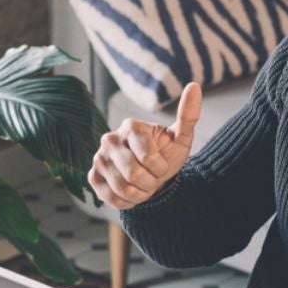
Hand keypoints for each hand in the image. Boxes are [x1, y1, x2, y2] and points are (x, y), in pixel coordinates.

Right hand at [89, 82, 202, 209]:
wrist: (152, 174)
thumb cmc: (166, 153)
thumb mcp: (181, 137)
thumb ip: (188, 115)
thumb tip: (194, 86)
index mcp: (131, 126)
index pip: (148, 158)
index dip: (160, 168)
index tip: (162, 164)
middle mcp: (110, 139)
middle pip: (134, 175)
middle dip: (151, 183)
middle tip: (153, 178)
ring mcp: (99, 158)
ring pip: (122, 188)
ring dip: (140, 194)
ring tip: (144, 185)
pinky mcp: (92, 176)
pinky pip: (111, 198)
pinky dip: (128, 201)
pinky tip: (132, 192)